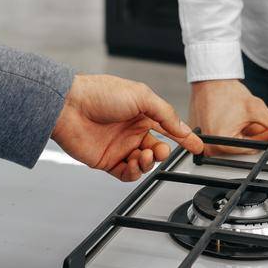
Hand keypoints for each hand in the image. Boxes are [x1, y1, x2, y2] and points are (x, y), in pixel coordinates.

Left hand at [51, 74, 205, 181]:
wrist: (69, 107)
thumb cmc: (100, 94)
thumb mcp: (141, 96)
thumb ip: (165, 114)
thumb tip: (183, 128)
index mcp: (142, 112)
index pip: (169, 127)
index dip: (185, 137)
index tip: (198, 146)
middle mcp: (132, 130)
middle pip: (157, 148)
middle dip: (162, 153)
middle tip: (159, 151)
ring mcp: (120, 146)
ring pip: (144, 163)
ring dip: (147, 162)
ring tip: (143, 155)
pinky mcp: (107, 161)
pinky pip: (127, 173)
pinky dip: (134, 172)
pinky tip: (133, 164)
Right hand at [189, 79, 267, 154]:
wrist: (211, 81)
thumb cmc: (227, 92)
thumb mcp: (256, 108)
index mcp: (222, 144)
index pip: (252, 149)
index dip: (263, 137)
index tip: (266, 127)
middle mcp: (211, 147)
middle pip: (243, 147)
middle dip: (252, 133)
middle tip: (252, 118)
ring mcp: (206, 143)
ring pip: (236, 142)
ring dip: (243, 130)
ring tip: (239, 115)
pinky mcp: (204, 137)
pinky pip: (225, 138)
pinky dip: (233, 129)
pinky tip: (231, 116)